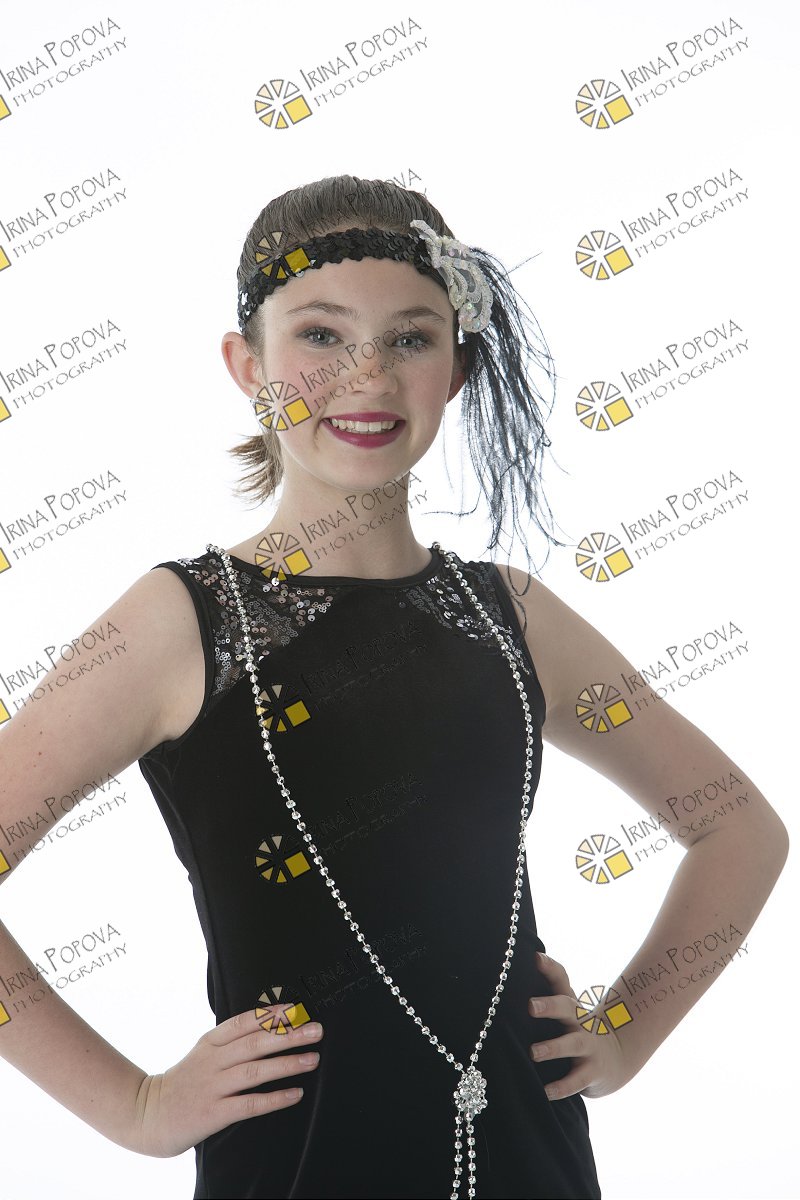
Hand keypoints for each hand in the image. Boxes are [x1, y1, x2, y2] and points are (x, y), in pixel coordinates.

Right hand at [128, 1010, 323, 1156]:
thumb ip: (230, 1041)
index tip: (297, 1009)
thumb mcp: (203, 1053)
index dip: (272, 1014)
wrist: (147, 1115)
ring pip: (255, 1071)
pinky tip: (295, 1094)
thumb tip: (270, 1025)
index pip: (244, 1022)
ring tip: (313, 1059)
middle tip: (317, 1030)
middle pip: (256, 1043)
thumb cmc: (184, 1082)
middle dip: (289, 1035)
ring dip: (288, 1064)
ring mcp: (212, 1087)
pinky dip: (274, 1098)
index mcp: (210, 1042)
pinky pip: (249, 1104)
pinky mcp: (213, 1114)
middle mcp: (213, 1061)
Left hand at [528, 951, 630, 1100]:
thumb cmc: (576, 1029)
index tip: (535, 957)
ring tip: (534, 1052)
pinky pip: (577, 1080)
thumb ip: (544, 993)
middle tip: (530, 1006)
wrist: (616, 1057)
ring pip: (572, 1044)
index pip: (561, 979)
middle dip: (550, 1006)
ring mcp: (589, 1046)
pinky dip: (562, 1087)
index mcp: (571, 1004)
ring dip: (553, 1047)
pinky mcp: (592, 1072)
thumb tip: (516, 968)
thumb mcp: (565, 1010)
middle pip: (568, 1008)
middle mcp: (581, 1022)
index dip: (549, 967)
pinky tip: (546, 1092)